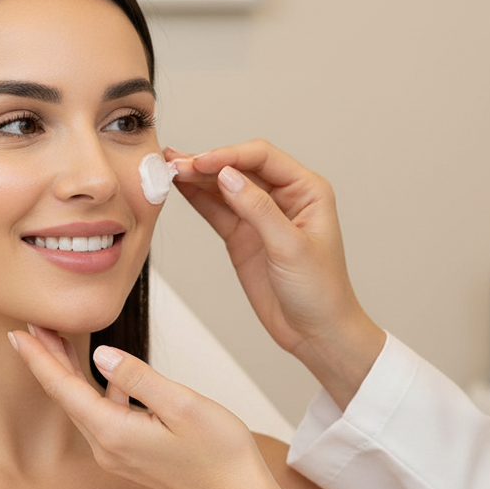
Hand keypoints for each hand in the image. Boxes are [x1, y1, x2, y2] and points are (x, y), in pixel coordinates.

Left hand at [9, 326, 286, 488]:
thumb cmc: (220, 453)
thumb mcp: (183, 404)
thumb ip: (138, 377)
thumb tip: (101, 355)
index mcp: (114, 433)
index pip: (64, 389)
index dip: (39, 358)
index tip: (19, 333)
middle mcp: (108, 448)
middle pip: (67, 397)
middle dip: (48, 360)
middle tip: (31, 327)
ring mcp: (119, 454)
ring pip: (83, 405)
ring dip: (70, 372)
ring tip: (59, 340)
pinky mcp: (132, 455)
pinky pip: (103, 415)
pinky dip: (96, 388)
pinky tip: (106, 372)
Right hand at [167, 140, 384, 406]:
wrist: (316, 333)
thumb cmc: (320, 291)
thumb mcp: (290, 248)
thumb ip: (258, 209)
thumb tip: (227, 176)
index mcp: (307, 190)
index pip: (262, 157)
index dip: (229, 155)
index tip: (201, 162)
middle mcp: (284, 196)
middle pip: (239, 167)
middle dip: (208, 163)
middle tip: (176, 164)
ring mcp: (260, 216)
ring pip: (224, 187)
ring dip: (197, 178)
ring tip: (168, 169)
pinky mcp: (243, 236)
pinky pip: (216, 210)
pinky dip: (197, 199)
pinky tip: (179, 187)